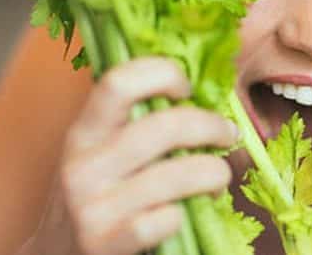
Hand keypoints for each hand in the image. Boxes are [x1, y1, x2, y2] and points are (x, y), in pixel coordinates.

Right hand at [29, 57, 238, 254]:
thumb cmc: (95, 199)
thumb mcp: (99, 155)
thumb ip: (134, 125)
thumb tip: (201, 96)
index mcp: (83, 133)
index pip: (119, 82)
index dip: (163, 74)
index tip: (187, 88)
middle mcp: (84, 166)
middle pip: (163, 127)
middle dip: (210, 126)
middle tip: (228, 133)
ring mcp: (94, 207)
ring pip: (174, 175)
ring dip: (214, 172)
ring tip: (219, 177)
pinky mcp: (106, 244)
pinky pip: (166, 219)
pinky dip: (185, 213)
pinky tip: (185, 213)